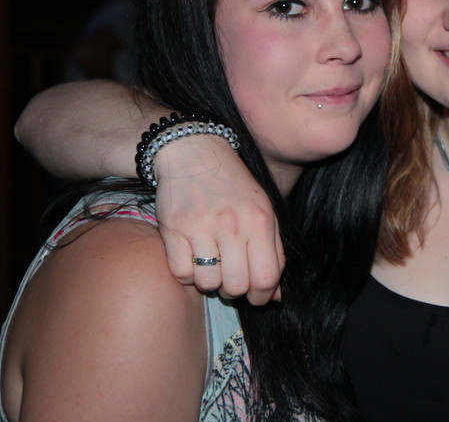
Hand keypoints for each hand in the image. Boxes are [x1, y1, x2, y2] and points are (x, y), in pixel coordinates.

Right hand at [153, 135, 284, 304]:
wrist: (193, 152)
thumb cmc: (233, 185)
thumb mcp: (263, 210)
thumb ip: (274, 251)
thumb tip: (274, 295)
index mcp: (260, 221)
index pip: (266, 278)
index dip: (262, 297)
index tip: (256, 296)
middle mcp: (232, 224)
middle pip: (236, 286)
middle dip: (234, 291)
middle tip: (231, 278)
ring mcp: (201, 226)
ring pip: (207, 282)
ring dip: (210, 281)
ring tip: (212, 264)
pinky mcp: (173, 228)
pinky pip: (181, 273)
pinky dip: (187, 273)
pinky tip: (192, 257)